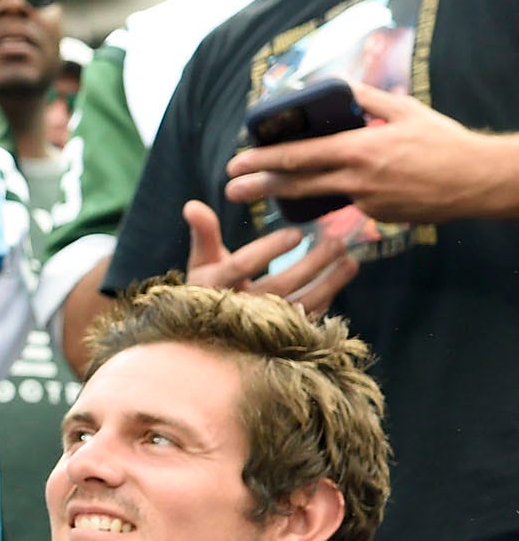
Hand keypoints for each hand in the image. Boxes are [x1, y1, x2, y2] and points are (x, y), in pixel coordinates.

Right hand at [180, 200, 358, 318]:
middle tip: (334, 241)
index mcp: (213, 287)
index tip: (297, 233)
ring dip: (328, 282)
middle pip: (279, 286)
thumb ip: (204, 233)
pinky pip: (308, 318)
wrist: (211, 331)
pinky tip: (340, 278)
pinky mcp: (280, 336)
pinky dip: (327, 298)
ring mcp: (261, 326)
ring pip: (300, 304)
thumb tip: (192, 204)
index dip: (269, 249)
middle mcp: (237, 308)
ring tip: (349, 260)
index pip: (243, 266)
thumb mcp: (203, 260)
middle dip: (310, 264)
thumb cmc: (209, 285)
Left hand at [223, 84, 518, 226]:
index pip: (299, 155)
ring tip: (257, 196)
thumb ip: (365, 98)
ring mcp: (367, 202)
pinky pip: (347, 203)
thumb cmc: (443, 141)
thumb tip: (335, 85)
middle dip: (258, 186)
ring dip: (285, 198)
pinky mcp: (379, 216)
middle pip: (296, 184)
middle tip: (229, 188)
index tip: (236, 161)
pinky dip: (330, 196)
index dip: (264, 160)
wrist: (479, 181)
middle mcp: (357, 179)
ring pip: (318, 197)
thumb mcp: (403, 110)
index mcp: (359, 150)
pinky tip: (316, 193)